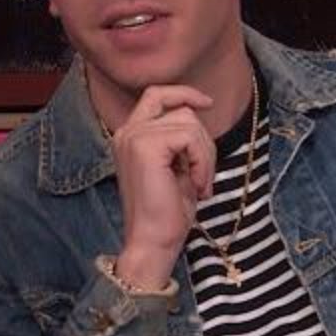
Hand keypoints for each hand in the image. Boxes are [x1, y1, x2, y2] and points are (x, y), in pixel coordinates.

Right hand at [110, 85, 215, 290]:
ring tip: (200, 185)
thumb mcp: (177, 167)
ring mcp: (133, 137)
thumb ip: (180, 140)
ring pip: (189, 122)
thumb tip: (198, 115)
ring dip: (205, 155)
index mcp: (130, 136)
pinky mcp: (145, 146)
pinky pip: (190, 137)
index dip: (184, 93)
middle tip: (204, 176)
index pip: (156, 95)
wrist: (152, 242)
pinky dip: (203, 162)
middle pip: (179, 107)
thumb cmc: (166, 213)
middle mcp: (127, 132)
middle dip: (203, 138)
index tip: (208, 103)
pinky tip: (197, 186)